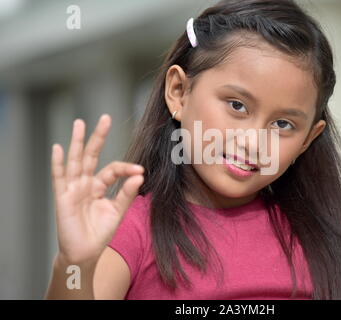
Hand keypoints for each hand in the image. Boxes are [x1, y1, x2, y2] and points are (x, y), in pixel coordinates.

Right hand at [51, 114, 143, 264]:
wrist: (85, 252)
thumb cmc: (100, 232)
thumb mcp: (118, 211)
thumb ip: (127, 193)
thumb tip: (140, 174)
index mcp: (100, 186)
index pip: (113, 169)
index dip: (126, 168)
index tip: (140, 170)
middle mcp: (86, 183)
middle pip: (92, 155)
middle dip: (98, 137)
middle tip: (105, 118)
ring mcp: (73, 188)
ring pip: (76, 161)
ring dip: (78, 142)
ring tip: (80, 123)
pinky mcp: (63, 197)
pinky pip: (60, 178)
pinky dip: (58, 163)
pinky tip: (58, 148)